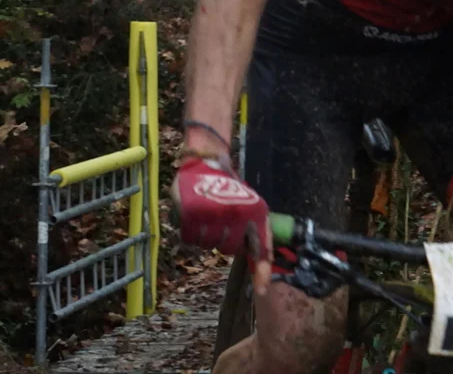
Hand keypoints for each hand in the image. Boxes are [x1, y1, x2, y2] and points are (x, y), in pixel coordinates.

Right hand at [171, 157, 272, 294]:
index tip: (261, 290)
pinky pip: (189, 239)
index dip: (261, 269)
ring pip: (207, 245)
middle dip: (223, 241)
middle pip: (228, 249)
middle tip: (220, 223)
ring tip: (208, 215)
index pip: (261, 246)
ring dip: (205, 235)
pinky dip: (190, 232)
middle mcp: (237, 213)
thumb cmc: (232, 192)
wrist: (208, 162)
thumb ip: (256, 241)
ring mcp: (214, 212)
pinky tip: (194, 217)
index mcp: (256, 213)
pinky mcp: (192, 211)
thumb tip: (262, 281)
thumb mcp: (251, 211)